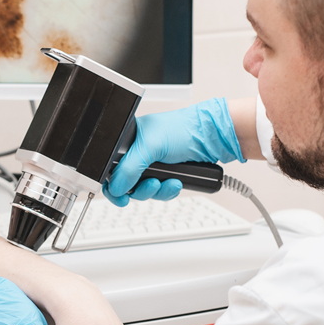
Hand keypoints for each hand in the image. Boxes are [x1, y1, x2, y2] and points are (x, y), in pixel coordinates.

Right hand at [104, 97, 244, 205]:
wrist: (212, 137)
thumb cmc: (183, 129)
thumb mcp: (150, 146)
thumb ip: (129, 168)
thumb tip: (116, 187)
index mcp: (128, 140)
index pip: (111, 167)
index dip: (113, 184)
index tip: (120, 195)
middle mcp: (138, 153)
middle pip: (126, 183)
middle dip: (140, 189)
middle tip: (151, 185)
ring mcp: (153, 165)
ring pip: (143, 190)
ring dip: (156, 191)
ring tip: (168, 182)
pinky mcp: (167, 175)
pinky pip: (159, 192)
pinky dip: (167, 191)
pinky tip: (176, 182)